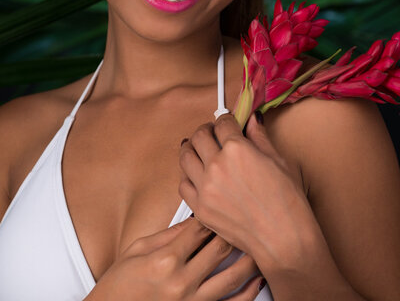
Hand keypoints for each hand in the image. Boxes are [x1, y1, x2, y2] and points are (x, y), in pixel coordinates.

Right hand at [84, 216, 264, 299]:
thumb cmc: (120, 284)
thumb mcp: (138, 250)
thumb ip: (168, 234)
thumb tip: (194, 218)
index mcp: (165, 259)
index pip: (200, 227)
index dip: (215, 211)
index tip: (225, 200)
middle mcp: (181, 281)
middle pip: (220, 247)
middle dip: (236, 228)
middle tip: (249, 214)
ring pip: (233, 276)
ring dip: (249, 257)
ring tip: (261, 240)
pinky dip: (249, 292)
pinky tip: (258, 279)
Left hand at [179, 112, 319, 272]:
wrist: (283, 240)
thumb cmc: (287, 202)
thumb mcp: (278, 161)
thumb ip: (259, 137)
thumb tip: (253, 119)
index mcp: (237, 149)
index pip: (222, 123)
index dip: (226, 120)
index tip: (227, 122)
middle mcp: (217, 165)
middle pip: (199, 135)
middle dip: (207, 130)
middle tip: (213, 133)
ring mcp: (205, 188)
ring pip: (185, 157)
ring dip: (192, 149)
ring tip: (200, 150)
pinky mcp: (200, 208)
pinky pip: (183, 184)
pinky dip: (189, 176)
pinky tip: (198, 176)